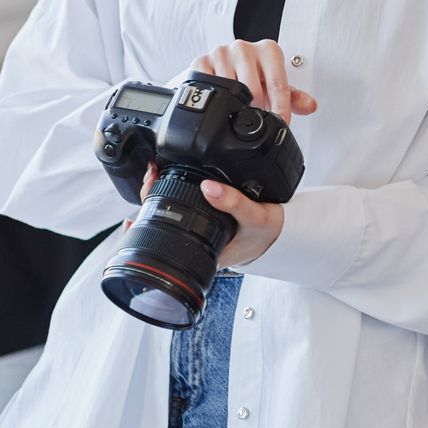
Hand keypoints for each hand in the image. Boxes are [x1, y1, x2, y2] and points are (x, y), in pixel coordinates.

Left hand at [124, 164, 282, 265]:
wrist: (279, 235)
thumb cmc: (267, 232)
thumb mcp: (256, 217)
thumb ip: (234, 202)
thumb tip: (208, 187)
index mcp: (203, 253)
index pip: (165, 238)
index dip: (148, 216)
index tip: (149, 189)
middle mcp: (196, 247)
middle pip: (160, 225)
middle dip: (149, 199)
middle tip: (152, 173)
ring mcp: (198, 236)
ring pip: (169, 217)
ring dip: (159, 196)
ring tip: (156, 174)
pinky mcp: (204, 224)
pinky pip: (182, 211)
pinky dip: (173, 195)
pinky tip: (168, 182)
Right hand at [183, 39, 317, 126]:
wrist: (222, 65)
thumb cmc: (252, 73)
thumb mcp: (273, 83)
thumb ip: (293, 96)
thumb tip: (310, 105)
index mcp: (268, 50)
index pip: (277, 83)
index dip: (280, 108)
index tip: (281, 123)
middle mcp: (244, 48)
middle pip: (254, 90)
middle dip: (257, 110)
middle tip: (256, 120)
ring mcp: (221, 54)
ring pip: (231, 91)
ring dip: (236, 107)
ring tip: (238, 112)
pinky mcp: (200, 62)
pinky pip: (210, 87)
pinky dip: (216, 101)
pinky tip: (219, 104)